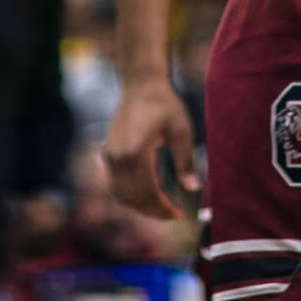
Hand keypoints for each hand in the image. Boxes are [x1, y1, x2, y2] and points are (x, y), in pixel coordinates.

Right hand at [103, 75, 200, 218]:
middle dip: (153, 211)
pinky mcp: (107, 153)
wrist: (140, 84)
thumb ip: (185, 161)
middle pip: (133, 198)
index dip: (164, 209)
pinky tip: (146, 193)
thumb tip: (193, 188)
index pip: (148, 194)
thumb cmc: (164, 104)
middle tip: (174, 214)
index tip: (181, 215)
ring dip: (140, 206)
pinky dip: (129, 195)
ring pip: (121, 194)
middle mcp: (118, 158)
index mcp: (136, 153)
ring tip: (161, 207)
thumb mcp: (181, 131)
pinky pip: (115, 184)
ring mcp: (110, 156)